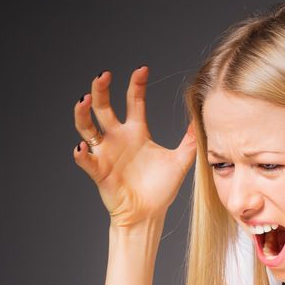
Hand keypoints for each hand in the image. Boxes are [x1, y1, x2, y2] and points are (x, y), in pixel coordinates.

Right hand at [73, 67, 197, 227]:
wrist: (148, 215)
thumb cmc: (160, 189)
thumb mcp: (180, 161)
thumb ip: (190, 141)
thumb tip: (202, 120)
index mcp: (136, 131)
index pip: (133, 101)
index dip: (136, 84)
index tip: (142, 69)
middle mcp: (118, 138)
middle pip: (104, 107)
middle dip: (101, 90)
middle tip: (104, 75)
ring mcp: (106, 153)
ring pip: (87, 127)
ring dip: (83, 113)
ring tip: (84, 100)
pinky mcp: (99, 171)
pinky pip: (86, 159)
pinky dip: (82, 152)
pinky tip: (83, 145)